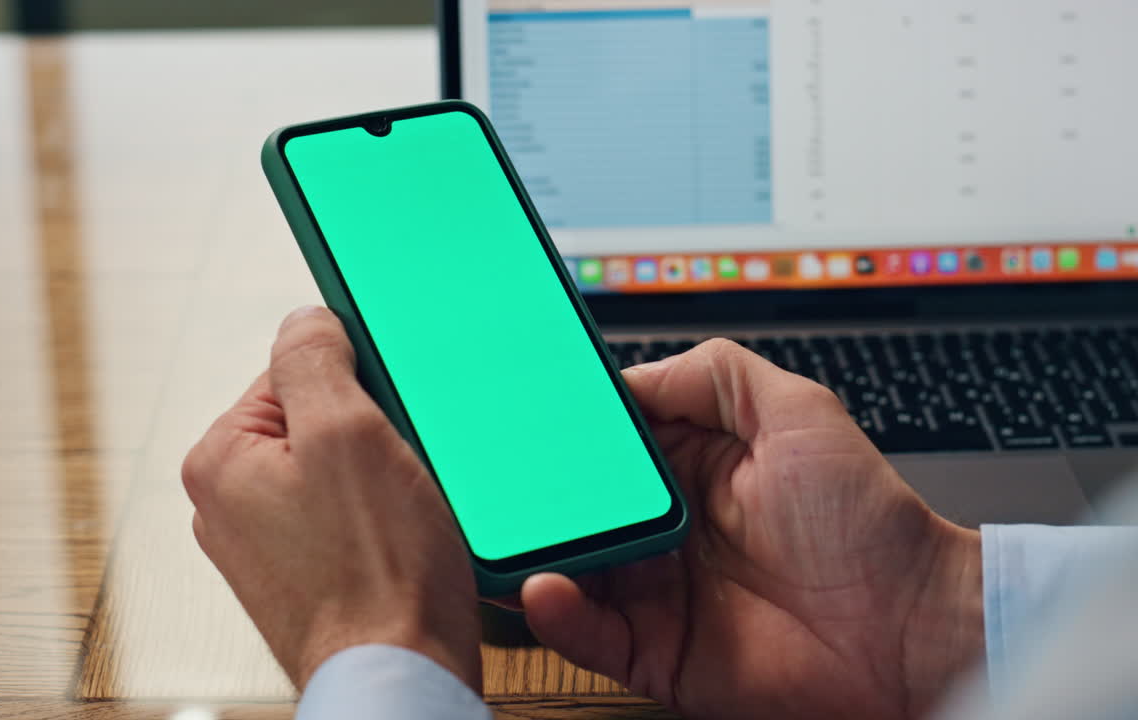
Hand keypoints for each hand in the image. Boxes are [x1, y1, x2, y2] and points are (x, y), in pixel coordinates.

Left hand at [182, 306, 481, 691]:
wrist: (400, 676)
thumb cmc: (376, 576)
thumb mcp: (346, 432)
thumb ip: (314, 358)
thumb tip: (305, 319)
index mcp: (219, 461)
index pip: (292, 370)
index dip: (353, 381)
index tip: (384, 409)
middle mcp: (229, 504)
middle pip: (318, 419)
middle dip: (370, 432)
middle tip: (398, 467)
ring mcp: (266, 544)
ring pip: (340, 468)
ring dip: (381, 474)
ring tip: (402, 510)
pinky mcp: (306, 574)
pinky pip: (348, 515)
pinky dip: (380, 516)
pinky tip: (401, 538)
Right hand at [521, 339, 983, 718]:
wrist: (910, 626)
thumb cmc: (867, 519)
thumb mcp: (797, 409)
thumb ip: (714, 375)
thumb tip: (629, 374)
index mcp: (689, 468)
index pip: (606, 445)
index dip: (566, 431)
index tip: (523, 415)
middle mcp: (664, 530)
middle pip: (576, 507)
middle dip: (534, 492)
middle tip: (498, 480)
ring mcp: (657, 592)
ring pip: (570, 569)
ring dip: (531, 553)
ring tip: (503, 537)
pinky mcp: (657, 652)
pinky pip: (590, 636)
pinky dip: (558, 615)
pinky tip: (544, 590)